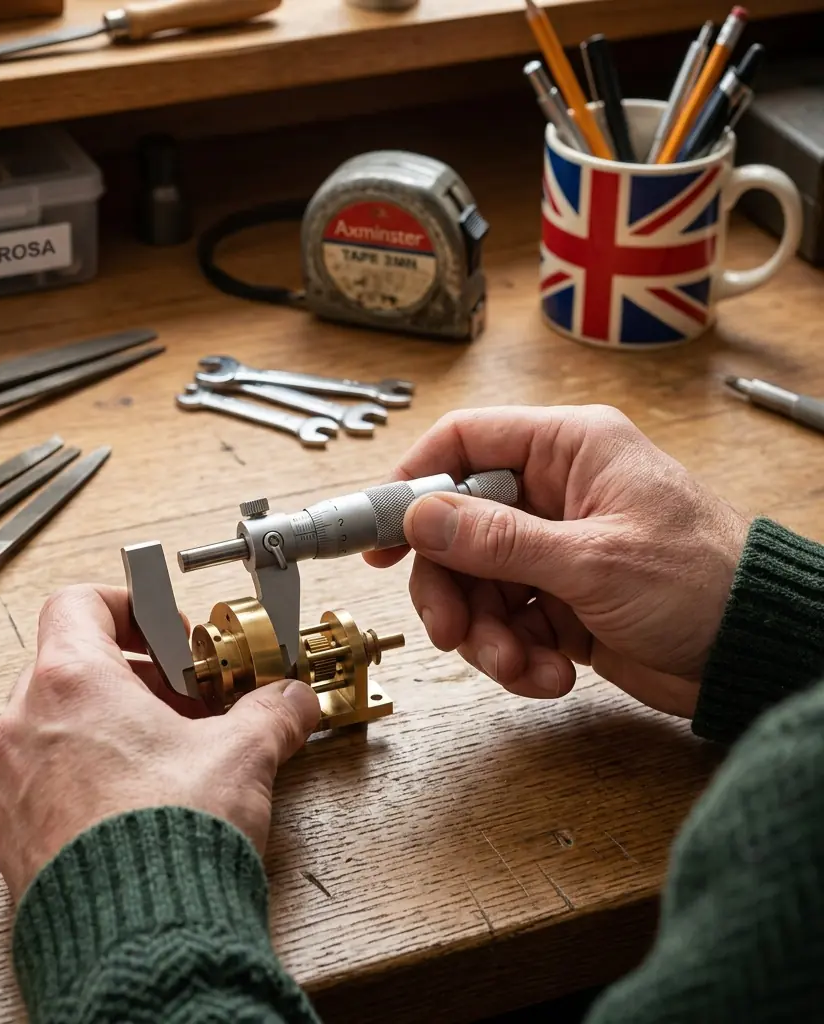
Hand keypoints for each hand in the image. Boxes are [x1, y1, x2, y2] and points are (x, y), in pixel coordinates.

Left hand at [0, 584, 320, 903]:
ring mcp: (12, 782)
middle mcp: (26, 726)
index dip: (130, 606)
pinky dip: (92, 770)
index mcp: (71, 683)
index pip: (79, 603)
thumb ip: (271, 714)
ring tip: (172, 752)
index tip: (169, 631)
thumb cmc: (168, 840)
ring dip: (116, 724)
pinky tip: (145, 800)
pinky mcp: (15, 834)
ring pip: (59, 723)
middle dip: (139, 675)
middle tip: (186, 698)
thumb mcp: (240, 756)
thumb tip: (291, 701)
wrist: (135, 943)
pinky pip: (48, 777)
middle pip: (74, 663)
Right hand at [365, 406, 749, 717]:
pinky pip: (505, 622)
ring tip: (518, 667)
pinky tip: (549, 675)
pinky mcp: (560, 600)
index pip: (465, 443)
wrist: (756, 655)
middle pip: (457, 529)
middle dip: (450, 589)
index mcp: (569, 450)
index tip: (379, 536)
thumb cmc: (703, 582)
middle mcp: (555, 493)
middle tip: (449, 632)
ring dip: (485, 635)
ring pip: (476, 584)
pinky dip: (516, 655)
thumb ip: (498, 539)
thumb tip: (418, 516)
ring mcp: (554, 549)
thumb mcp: (592, 559)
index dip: (413, 485)